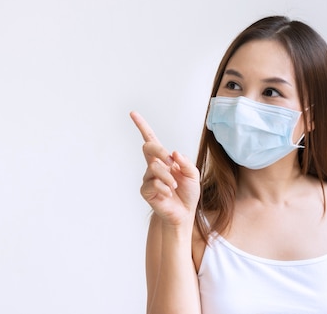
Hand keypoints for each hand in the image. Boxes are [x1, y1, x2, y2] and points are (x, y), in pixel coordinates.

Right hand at [130, 111, 200, 226]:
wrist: (185, 213)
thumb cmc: (188, 192)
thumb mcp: (193, 174)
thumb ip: (185, 162)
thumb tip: (174, 153)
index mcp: (164, 159)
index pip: (150, 139)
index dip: (141, 126)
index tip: (132, 113)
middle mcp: (153, 166)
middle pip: (148, 147)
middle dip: (159, 151)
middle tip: (170, 161)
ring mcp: (148, 178)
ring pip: (154, 167)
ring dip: (168, 177)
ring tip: (174, 187)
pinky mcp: (146, 191)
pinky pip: (153, 184)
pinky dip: (165, 188)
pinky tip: (168, 194)